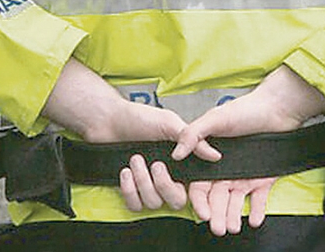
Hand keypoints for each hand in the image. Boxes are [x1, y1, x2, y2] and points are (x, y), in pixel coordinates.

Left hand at [40, 59, 212, 212]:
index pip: (195, 186)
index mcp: (181, 163)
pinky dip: (130, 190)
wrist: (109, 119)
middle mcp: (168, 176)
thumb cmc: (139, 118)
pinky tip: (126, 172)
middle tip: (156, 165)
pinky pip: (135, 205)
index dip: (193, 191)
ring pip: (154, 203)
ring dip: (143, 182)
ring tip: (135, 159)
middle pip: (176, 201)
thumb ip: (192, 140)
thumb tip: (215, 155)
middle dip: (164, 185)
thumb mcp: (169, 124)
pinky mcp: (131, 191)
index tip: (183, 180)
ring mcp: (149, 185)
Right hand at [171, 66, 324, 234]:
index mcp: (210, 158)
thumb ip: (194, 134)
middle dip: (216, 214)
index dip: (199, 200)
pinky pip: (258, 198)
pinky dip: (257, 210)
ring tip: (233, 228)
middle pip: (217, 197)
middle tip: (217, 229)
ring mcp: (244, 175)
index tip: (202, 213)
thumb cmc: (245, 110)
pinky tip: (254, 220)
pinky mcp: (263, 178)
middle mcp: (226, 169)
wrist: (278, 107)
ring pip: (235, 201)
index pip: (200, 185)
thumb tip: (175, 154)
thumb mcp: (215, 119)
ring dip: (233, 215)